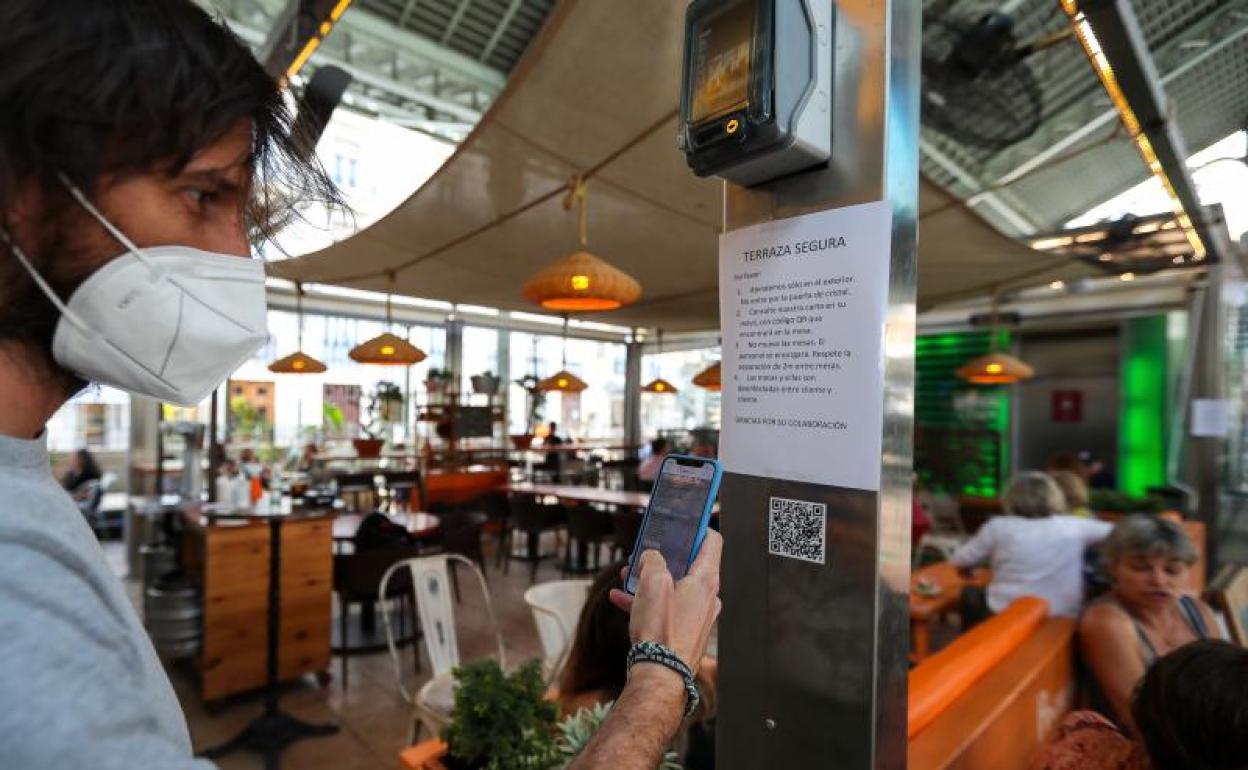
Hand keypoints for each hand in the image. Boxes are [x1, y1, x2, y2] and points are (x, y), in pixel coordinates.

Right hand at [609, 530, 721, 670]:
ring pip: (675, 588)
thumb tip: (652, 558)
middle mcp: (707, 597)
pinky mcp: (685, 632)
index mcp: (706, 579)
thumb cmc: (661, 628)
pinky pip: (668, 609)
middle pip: (689, 565)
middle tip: (644, 554)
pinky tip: (622, 601)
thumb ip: (653, 560)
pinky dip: (649, 602)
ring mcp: (698, 617)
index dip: (698, 528)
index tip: (683, 523)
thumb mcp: (652, 581)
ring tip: (627, 578)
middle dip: (664, 558)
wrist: (660, 674)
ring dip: (651, 580)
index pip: (712, 541)